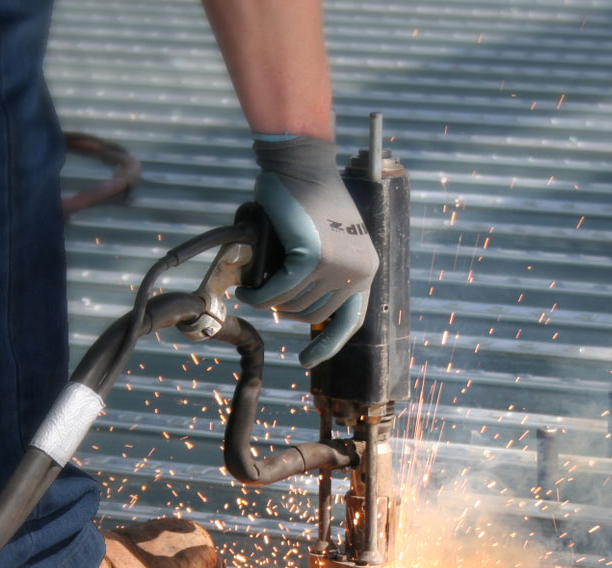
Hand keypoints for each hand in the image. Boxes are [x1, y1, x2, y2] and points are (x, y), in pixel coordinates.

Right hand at [234, 135, 377, 367]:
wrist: (301, 163)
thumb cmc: (307, 197)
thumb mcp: (325, 240)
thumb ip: (319, 272)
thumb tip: (292, 306)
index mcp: (365, 269)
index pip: (350, 321)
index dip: (328, 345)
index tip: (307, 361)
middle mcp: (358, 271)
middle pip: (313, 315)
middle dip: (285, 310)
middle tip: (263, 296)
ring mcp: (338, 265)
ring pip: (293, 304)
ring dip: (269, 301)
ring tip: (252, 288)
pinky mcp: (314, 257)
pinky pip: (279, 290)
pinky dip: (260, 294)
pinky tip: (247, 289)